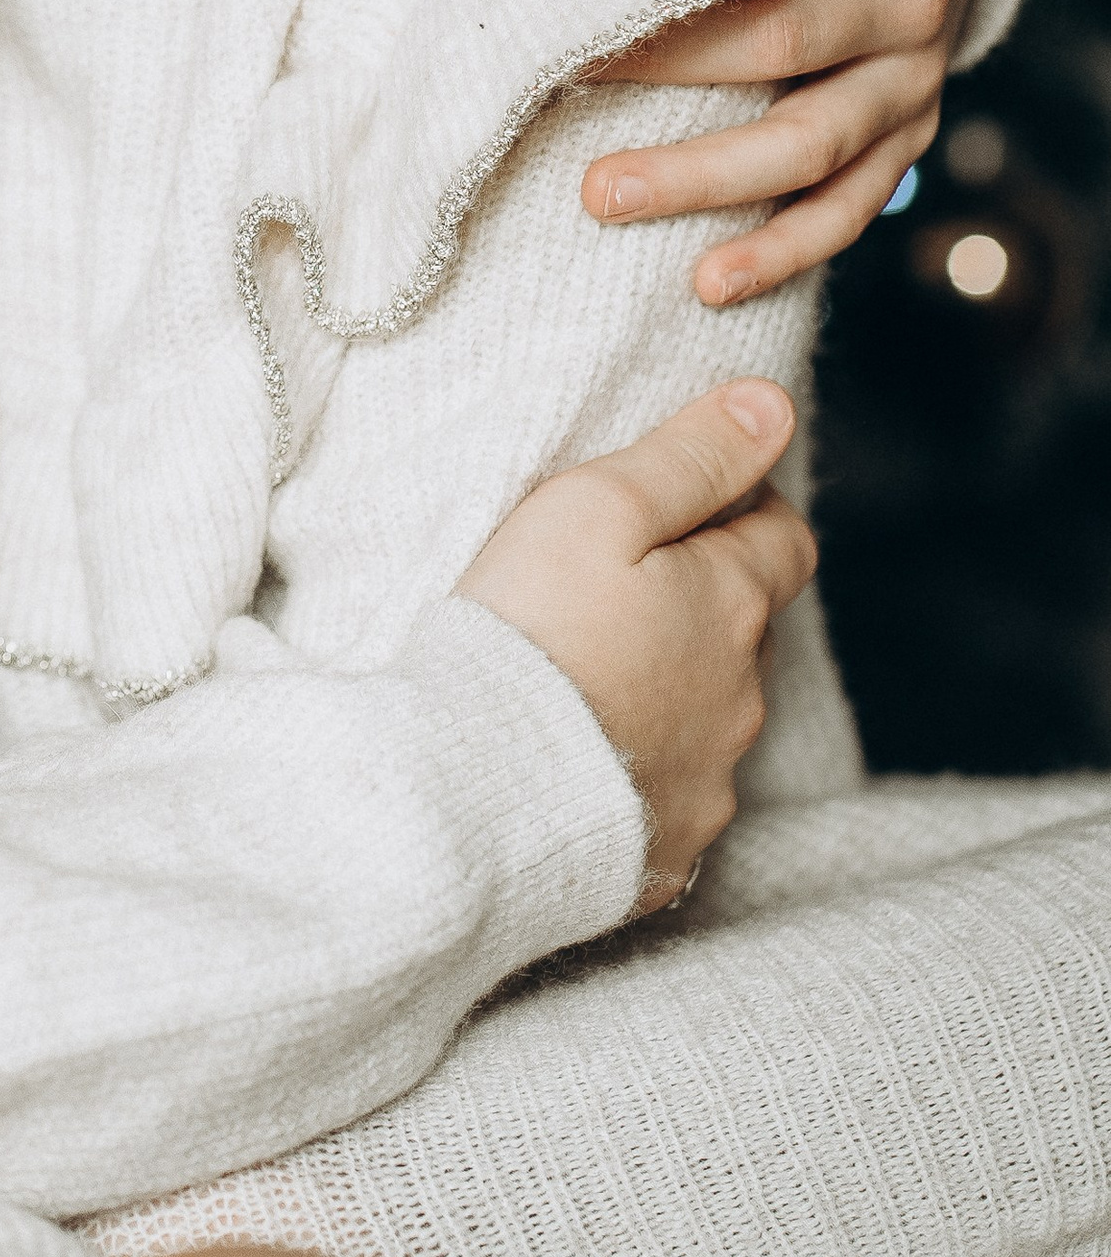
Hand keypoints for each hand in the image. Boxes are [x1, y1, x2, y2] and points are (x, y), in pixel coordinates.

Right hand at [456, 378, 814, 911]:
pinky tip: (579, 758)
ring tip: (585, 676)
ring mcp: (709, 781)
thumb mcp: (598, 507)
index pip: (783, 539)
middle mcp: (741, 696)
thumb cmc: (529, 632)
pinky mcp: (667, 850)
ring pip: (710, 714)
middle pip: (746, 628)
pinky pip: (668, 796)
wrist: (474, 793)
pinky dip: (638, 769)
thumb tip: (774, 406)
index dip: (745, 508)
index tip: (688, 502)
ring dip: (670, 688)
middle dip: (703, 601)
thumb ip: (689, 455)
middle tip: (616, 586)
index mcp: (731, 604)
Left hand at [580, 0, 992, 307]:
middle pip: (775, 50)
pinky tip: (709, 283)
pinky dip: (785, 249)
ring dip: (705, 183)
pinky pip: (853, 204)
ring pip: (812, 145)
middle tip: (545, 97)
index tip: (547, 0)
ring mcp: (918, 67)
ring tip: (601, 197)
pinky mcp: (916, 124)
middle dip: (657, 82)